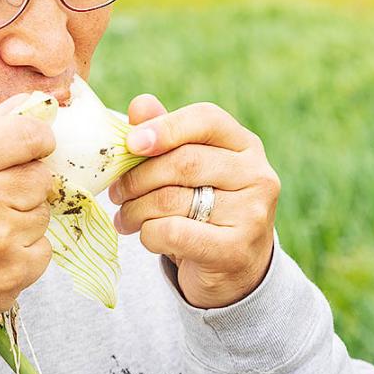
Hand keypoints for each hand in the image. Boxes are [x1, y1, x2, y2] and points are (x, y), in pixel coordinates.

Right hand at [0, 94, 55, 323]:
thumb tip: (29, 102)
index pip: (27, 134)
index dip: (37, 138)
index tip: (31, 146)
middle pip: (40, 173)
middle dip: (25, 179)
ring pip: (43, 210)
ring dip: (23, 215)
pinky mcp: (14, 274)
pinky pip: (44, 247)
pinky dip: (25, 250)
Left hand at [108, 96, 279, 308]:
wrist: (232, 268)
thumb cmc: (201, 204)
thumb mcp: (185, 165)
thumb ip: (163, 132)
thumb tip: (140, 105)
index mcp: (244, 144)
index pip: (206, 119)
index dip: (164, 127)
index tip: (130, 143)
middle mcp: (257, 174)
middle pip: (184, 162)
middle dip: (138, 177)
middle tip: (116, 191)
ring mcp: (252, 214)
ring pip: (174, 199)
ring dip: (136, 208)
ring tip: (124, 217)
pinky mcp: (237, 250)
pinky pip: (174, 232)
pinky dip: (148, 233)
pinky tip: (146, 236)